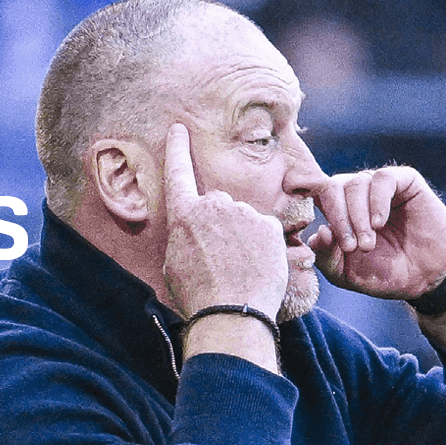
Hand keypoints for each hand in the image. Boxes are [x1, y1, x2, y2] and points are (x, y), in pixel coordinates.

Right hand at [160, 123, 288, 320]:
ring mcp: (244, 214)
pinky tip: (258, 269)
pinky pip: (267, 232)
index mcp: (185, 215)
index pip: (178, 173)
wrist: (230, 316)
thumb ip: (187, 237)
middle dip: (223, 226)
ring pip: (246, 220)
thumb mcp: (176, 265)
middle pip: (220, 205)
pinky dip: (265, 248)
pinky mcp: (269, 226)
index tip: (179, 128)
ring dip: (245, 238)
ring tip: (241, 270)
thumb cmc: (198, 298)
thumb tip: (194, 233)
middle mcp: (214, 205)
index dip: (178, 149)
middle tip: (222, 260)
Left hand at [311, 166, 445, 355]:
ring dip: (358, 216)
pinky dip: (377, 201)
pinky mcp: (405, 181)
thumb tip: (317, 231)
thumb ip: (325, 256)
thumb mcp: (346, 273)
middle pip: (331, 188)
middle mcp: (355, 195)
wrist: (426, 278)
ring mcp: (379, 186)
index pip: (313, 199)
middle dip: (338, 219)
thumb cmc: (385, 274)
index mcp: (337, 211)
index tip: (329, 245)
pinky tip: (380, 224)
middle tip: (352, 247)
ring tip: (368, 244)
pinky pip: (382, 179)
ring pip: (355, 184)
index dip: (314, 218)